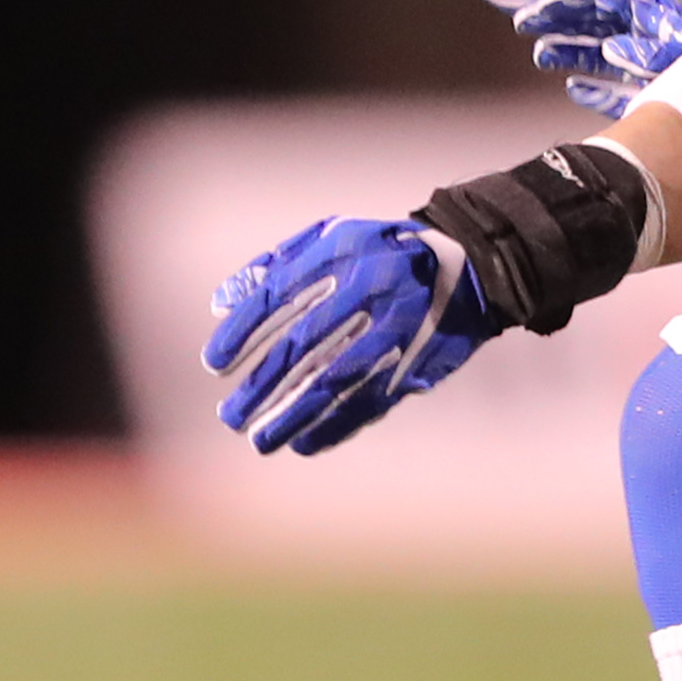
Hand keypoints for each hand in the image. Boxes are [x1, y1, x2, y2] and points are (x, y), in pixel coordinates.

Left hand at [205, 217, 494, 456]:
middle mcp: (366, 291)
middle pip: (302, 348)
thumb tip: (219, 304)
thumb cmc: (379, 250)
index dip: (242, 334)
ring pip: (335, 382)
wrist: (468, 264)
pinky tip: (305, 443)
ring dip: (295, 417)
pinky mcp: (416, 361)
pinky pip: (371, 401)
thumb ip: (272, 265)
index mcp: (338, 255)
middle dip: (262, 388)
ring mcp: (394, 329)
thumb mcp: (328, 237)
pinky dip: (336, 427)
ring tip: (262, 442)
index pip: (277, 299)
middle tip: (230, 418)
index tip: (213, 366)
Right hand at [514, 0, 681, 118]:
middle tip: (526, 25)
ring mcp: (659, 70)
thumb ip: (651, 54)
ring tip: (542, 56)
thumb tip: (612, 50)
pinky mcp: (663, 98)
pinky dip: (596, 88)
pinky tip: (574, 88)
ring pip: (606, 54)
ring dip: (573, 52)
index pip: (611, 1)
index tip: (539, 12)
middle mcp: (658, 41)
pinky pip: (622, 89)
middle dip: (565, 21)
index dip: (573, 2)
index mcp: (664, 23)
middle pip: (603, 21)